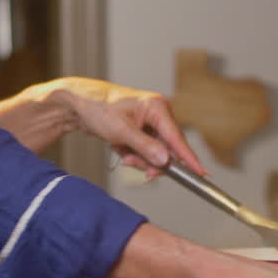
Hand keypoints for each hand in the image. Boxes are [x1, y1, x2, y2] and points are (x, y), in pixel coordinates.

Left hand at [41, 77, 204, 177]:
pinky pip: (146, 150)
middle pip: (167, 148)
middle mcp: (158, 113)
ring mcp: (151, 122)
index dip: (188, 158)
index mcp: (158, 107)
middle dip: (150, 160)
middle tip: (132, 163)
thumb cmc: (97, 108)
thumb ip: (145, 147)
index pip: (178, 138)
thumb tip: (166, 160)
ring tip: (121, 153)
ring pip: (155, 152)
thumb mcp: (121, 131)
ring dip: (139, 158)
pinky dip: (133, 153)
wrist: (77, 103)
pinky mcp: (142, 129)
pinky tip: (120, 147)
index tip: (200, 173)